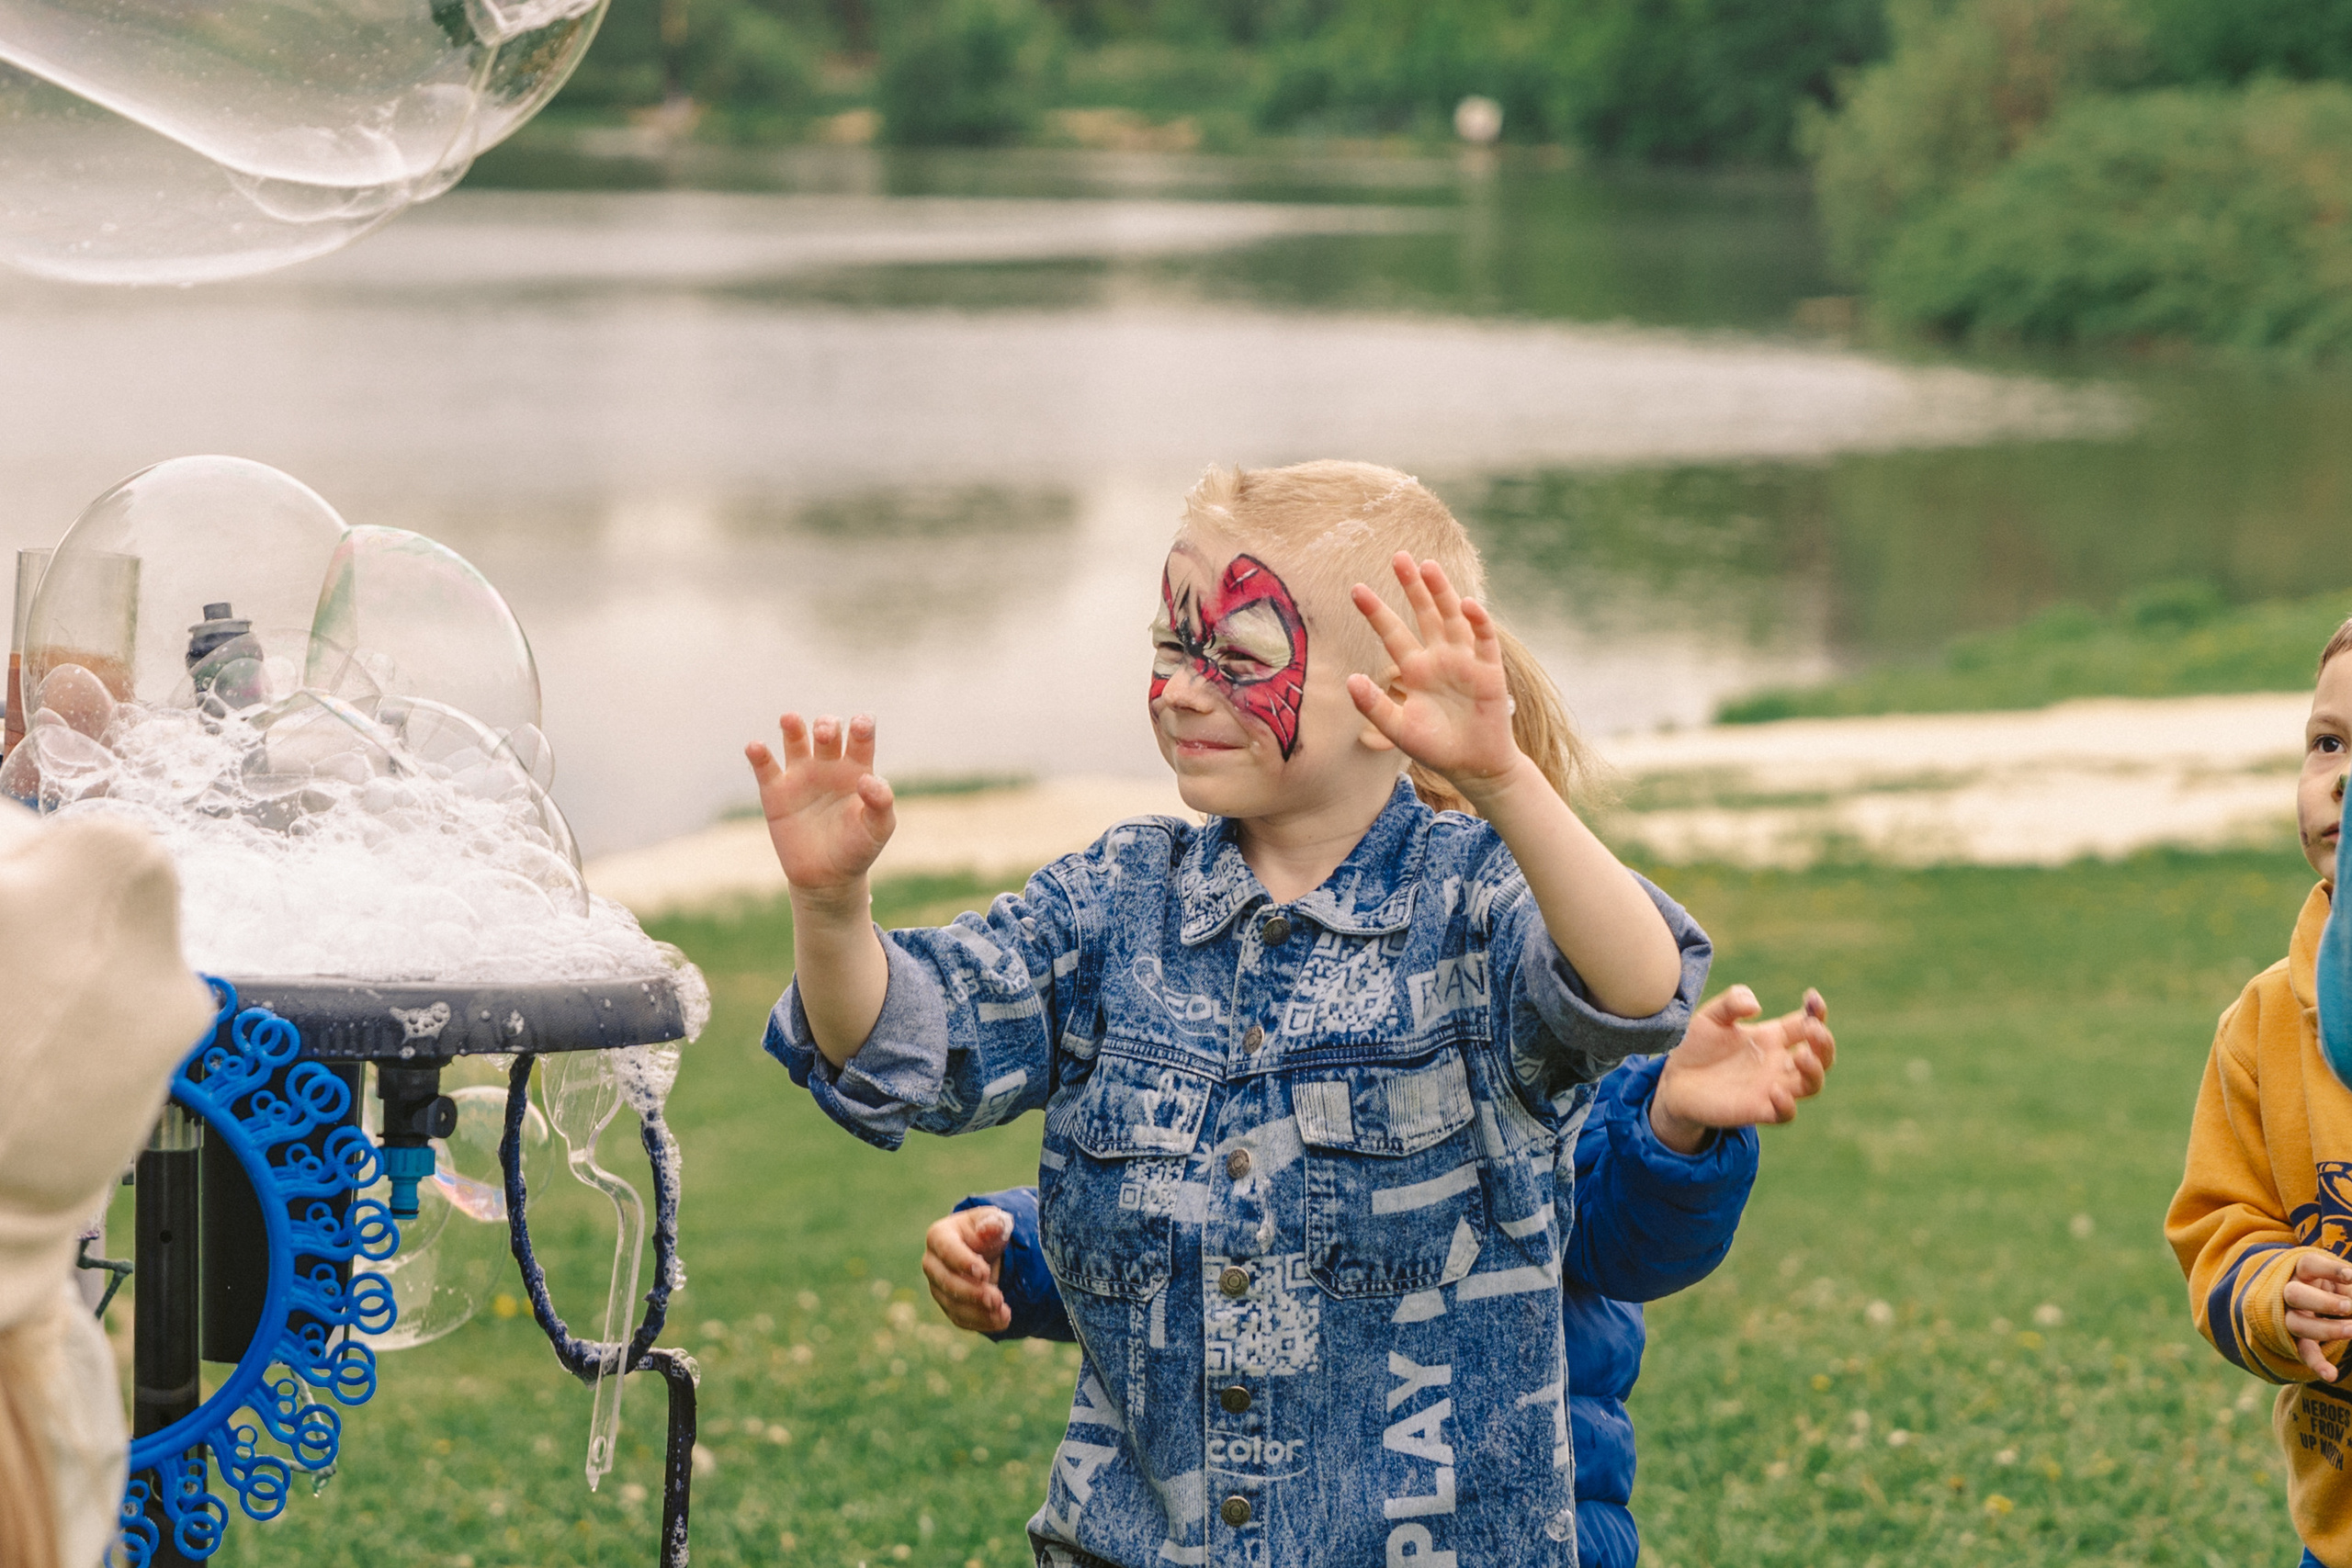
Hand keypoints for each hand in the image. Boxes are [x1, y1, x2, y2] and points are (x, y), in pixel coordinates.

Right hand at [744, 713, 896, 895]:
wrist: (827, 877)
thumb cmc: (858, 848)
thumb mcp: (878, 828)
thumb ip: (881, 802)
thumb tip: (868, 779)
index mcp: (858, 769)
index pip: (861, 738)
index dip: (861, 727)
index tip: (861, 724)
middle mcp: (829, 766)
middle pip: (827, 733)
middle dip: (826, 726)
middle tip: (824, 734)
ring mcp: (801, 776)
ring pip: (795, 740)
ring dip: (793, 727)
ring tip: (790, 719)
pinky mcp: (775, 792)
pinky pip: (765, 767)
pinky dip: (758, 755)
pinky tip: (755, 747)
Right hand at [923, 1206, 1013, 1333]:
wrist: (985, 1250)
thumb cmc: (987, 1230)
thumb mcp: (993, 1221)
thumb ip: (993, 1222)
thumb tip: (990, 1226)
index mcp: (939, 1236)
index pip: (946, 1250)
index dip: (963, 1262)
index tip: (984, 1273)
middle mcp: (933, 1263)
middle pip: (945, 1281)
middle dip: (972, 1292)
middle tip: (997, 1298)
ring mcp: (938, 1286)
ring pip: (952, 1305)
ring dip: (979, 1312)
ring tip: (1003, 1313)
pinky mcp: (948, 1304)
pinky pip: (960, 1319)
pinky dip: (981, 1322)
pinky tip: (1001, 1321)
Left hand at [1345, 554, 1521, 804]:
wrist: (1474, 766)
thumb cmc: (1434, 747)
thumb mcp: (1397, 729)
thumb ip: (1374, 705)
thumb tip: (1350, 680)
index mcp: (1414, 669)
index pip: (1392, 632)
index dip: (1376, 611)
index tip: (1356, 588)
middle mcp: (1439, 657)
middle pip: (1424, 613)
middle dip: (1413, 586)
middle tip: (1399, 556)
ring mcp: (1465, 660)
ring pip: (1452, 617)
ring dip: (1442, 592)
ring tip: (1428, 566)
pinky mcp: (1489, 670)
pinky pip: (1484, 640)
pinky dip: (1478, 621)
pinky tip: (1467, 604)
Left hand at [1652, 987, 1835, 1154]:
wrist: (1672, 1080)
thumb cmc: (1694, 1046)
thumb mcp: (1710, 1017)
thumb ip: (1731, 1003)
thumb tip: (1756, 1005)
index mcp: (1771, 1038)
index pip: (1807, 1025)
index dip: (1817, 1012)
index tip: (1812, 997)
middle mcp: (1777, 1063)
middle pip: (1821, 1056)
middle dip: (1824, 1042)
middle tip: (1813, 1029)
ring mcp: (1770, 1088)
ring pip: (1811, 1085)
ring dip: (1814, 1070)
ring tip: (1800, 1055)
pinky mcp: (1756, 1110)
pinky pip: (1785, 1114)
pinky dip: (1787, 1105)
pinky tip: (1775, 1090)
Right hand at [2287, 1250, 2351, 1380]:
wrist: (2302, 1302)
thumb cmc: (2329, 1286)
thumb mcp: (2339, 1281)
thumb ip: (2351, 1287)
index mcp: (2301, 1271)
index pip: (2310, 1265)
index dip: (2330, 1269)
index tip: (2351, 1276)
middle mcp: (2288, 1292)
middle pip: (2294, 1294)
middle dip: (2323, 1302)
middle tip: (2349, 1307)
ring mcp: (2289, 1316)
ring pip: (2296, 1324)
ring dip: (2326, 1329)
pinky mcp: (2297, 1340)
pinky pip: (2303, 1352)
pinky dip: (2317, 1364)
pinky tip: (2331, 1375)